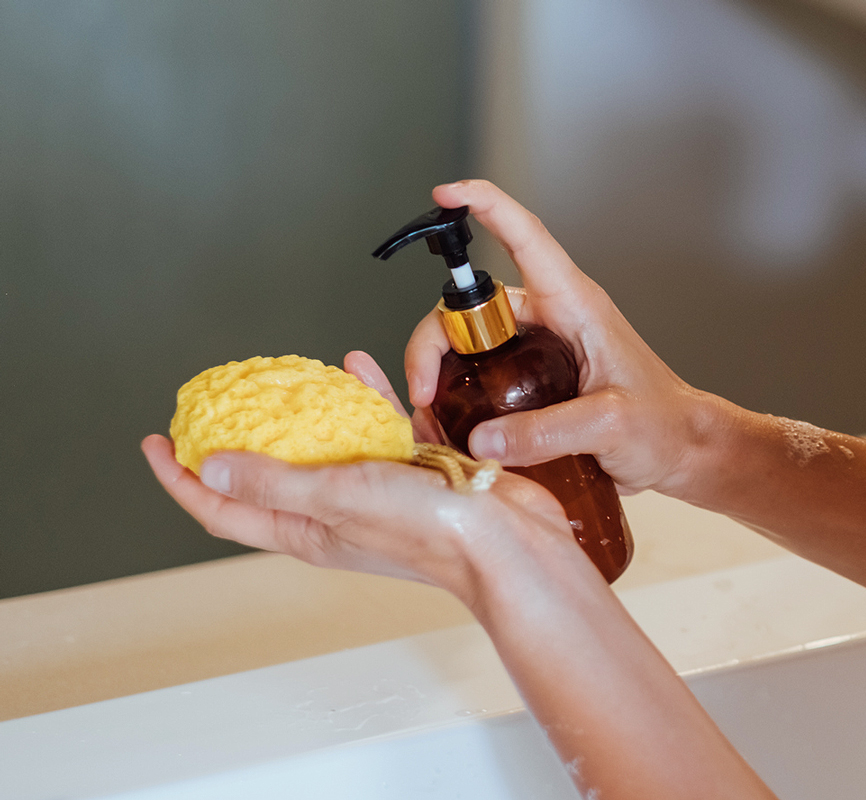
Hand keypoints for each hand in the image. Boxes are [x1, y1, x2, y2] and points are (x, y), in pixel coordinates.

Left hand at [142, 351, 573, 605]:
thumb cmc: (430, 533)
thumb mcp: (339, 498)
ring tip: (283, 380)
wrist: (509, 545)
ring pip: (325, 446)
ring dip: (303, 413)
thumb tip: (208, 470)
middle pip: (267, 477)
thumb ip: (273, 482)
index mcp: (307, 531)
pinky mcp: (416, 470)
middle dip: (236, 442)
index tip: (156, 442)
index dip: (181, 480)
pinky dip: (366, 398)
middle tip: (214, 406)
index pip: (223, 510)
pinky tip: (361, 369)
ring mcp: (377, 491)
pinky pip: (379, 427)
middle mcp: (336, 513)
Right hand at [406, 180, 715, 496]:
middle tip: (423, 392)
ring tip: (433, 419)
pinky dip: (458, 402)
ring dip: (441, 377)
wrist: (681, 452)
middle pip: (470, 307)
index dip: (488, 206)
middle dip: (434, 343)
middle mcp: (549, 320)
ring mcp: (536, 352)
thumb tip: (482, 439)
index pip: (527, 237)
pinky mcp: (530, 385)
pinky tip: (454, 432)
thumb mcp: (611, 423)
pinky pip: (479, 381)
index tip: (446, 193)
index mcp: (575, 304)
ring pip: (467, 347)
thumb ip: (549, 431)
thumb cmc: (663, 424)